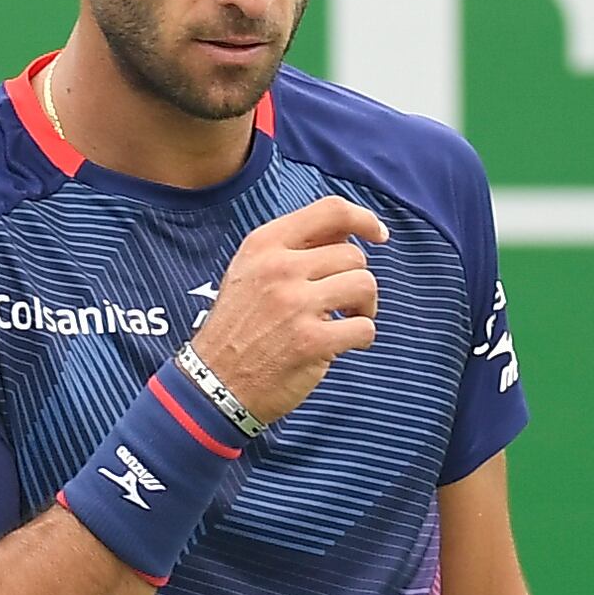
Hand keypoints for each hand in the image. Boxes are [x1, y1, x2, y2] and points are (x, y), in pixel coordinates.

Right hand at [190, 196, 384, 427]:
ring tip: (346, 320)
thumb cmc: (240, 326)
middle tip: (344, 302)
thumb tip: (349, 232)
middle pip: (353, 255)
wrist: (215, 383)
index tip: (378, 235)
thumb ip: (294, 248)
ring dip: (365, 306)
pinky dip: (362, 337)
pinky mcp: (311, 341)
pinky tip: (343, 344)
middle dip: (356, 279)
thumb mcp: (251, 272)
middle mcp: (279, 268)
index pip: (330, 211)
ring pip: (365, 285)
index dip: (363, 220)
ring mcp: (295, 305)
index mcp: (265, 244)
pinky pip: (364, 328)